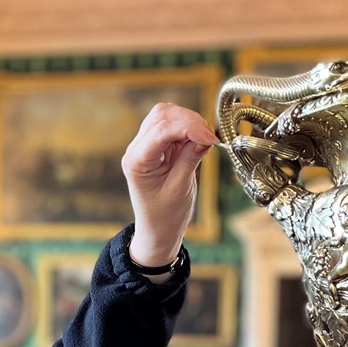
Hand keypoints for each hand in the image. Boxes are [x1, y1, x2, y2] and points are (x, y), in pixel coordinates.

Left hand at [121, 103, 219, 271]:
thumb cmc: (166, 216)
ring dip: (189, 123)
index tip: (211, 138)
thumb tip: (206, 136)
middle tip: (210, 138)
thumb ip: (191, 158)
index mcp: (137, 161)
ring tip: (205, 140)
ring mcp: (144, 146)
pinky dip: (187, 129)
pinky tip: (198, 141)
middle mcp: (136, 150)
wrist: (157, 231)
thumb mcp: (180, 188)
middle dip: (189, 121)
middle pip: (162, 115)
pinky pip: (171, 127)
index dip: (189, 128)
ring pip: (166, 116)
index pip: (161, 130)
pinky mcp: (155, 147)